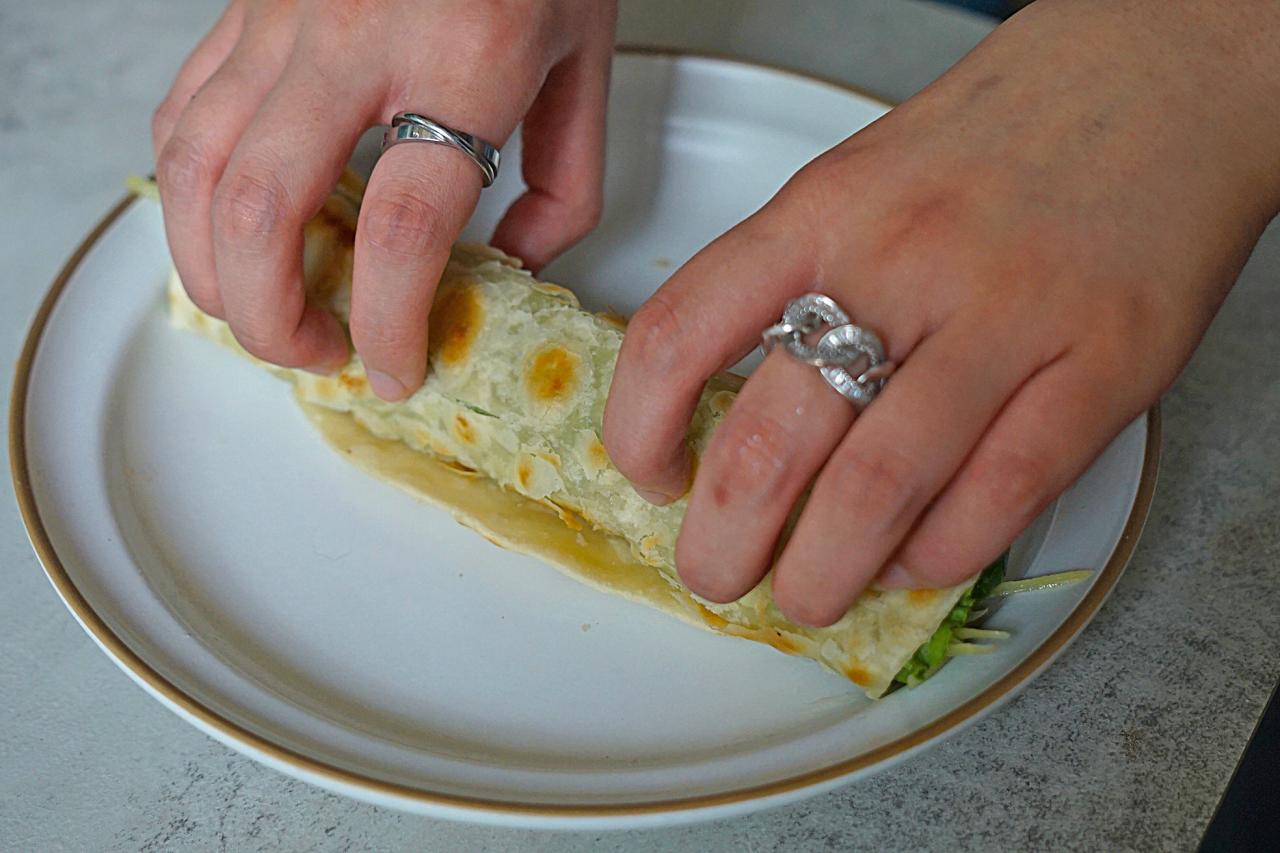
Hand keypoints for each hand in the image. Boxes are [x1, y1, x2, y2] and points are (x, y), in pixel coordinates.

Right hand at [152, 0, 615, 397]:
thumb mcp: (586, 61)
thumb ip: (564, 183)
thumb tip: (509, 270)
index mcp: (465, 55)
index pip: (405, 228)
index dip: (391, 323)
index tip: (399, 368)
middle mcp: (357, 36)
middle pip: (264, 208)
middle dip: (273, 315)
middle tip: (318, 352)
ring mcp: (284, 18)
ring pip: (197, 165)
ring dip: (213, 268)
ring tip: (264, 314)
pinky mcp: (244, 8)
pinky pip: (184, 112)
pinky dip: (191, 193)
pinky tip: (225, 231)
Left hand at [603, 0, 1279, 625]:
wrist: (1165, 76)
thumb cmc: (999, 138)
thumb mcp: (861, 178)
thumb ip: (793, 280)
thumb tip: (731, 411)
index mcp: (823, 210)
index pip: (678, 336)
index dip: (639, 431)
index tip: (651, 475)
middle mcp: (901, 262)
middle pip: (769, 446)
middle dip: (721, 543)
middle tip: (716, 573)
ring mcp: (1007, 316)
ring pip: (875, 493)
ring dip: (821, 576)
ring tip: (805, 596)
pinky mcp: (1104, 367)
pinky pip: (995, 499)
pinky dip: (935, 556)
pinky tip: (912, 559)